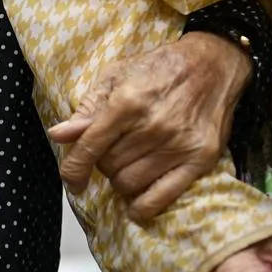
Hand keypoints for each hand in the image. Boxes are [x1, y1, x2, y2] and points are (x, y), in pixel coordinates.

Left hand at [48, 34, 252, 220]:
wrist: (212, 65)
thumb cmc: (161, 68)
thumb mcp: (116, 76)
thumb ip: (88, 109)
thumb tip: (59, 135)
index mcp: (127, 103)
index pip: (89, 148)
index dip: (73, 169)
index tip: (72, 180)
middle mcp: (152, 126)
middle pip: (109, 167)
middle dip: (103, 163)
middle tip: (113, 151)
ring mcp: (178, 145)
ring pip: (129, 184)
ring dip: (122, 180)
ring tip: (129, 164)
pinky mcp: (199, 159)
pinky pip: (161, 198)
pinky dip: (142, 207)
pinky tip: (136, 203)